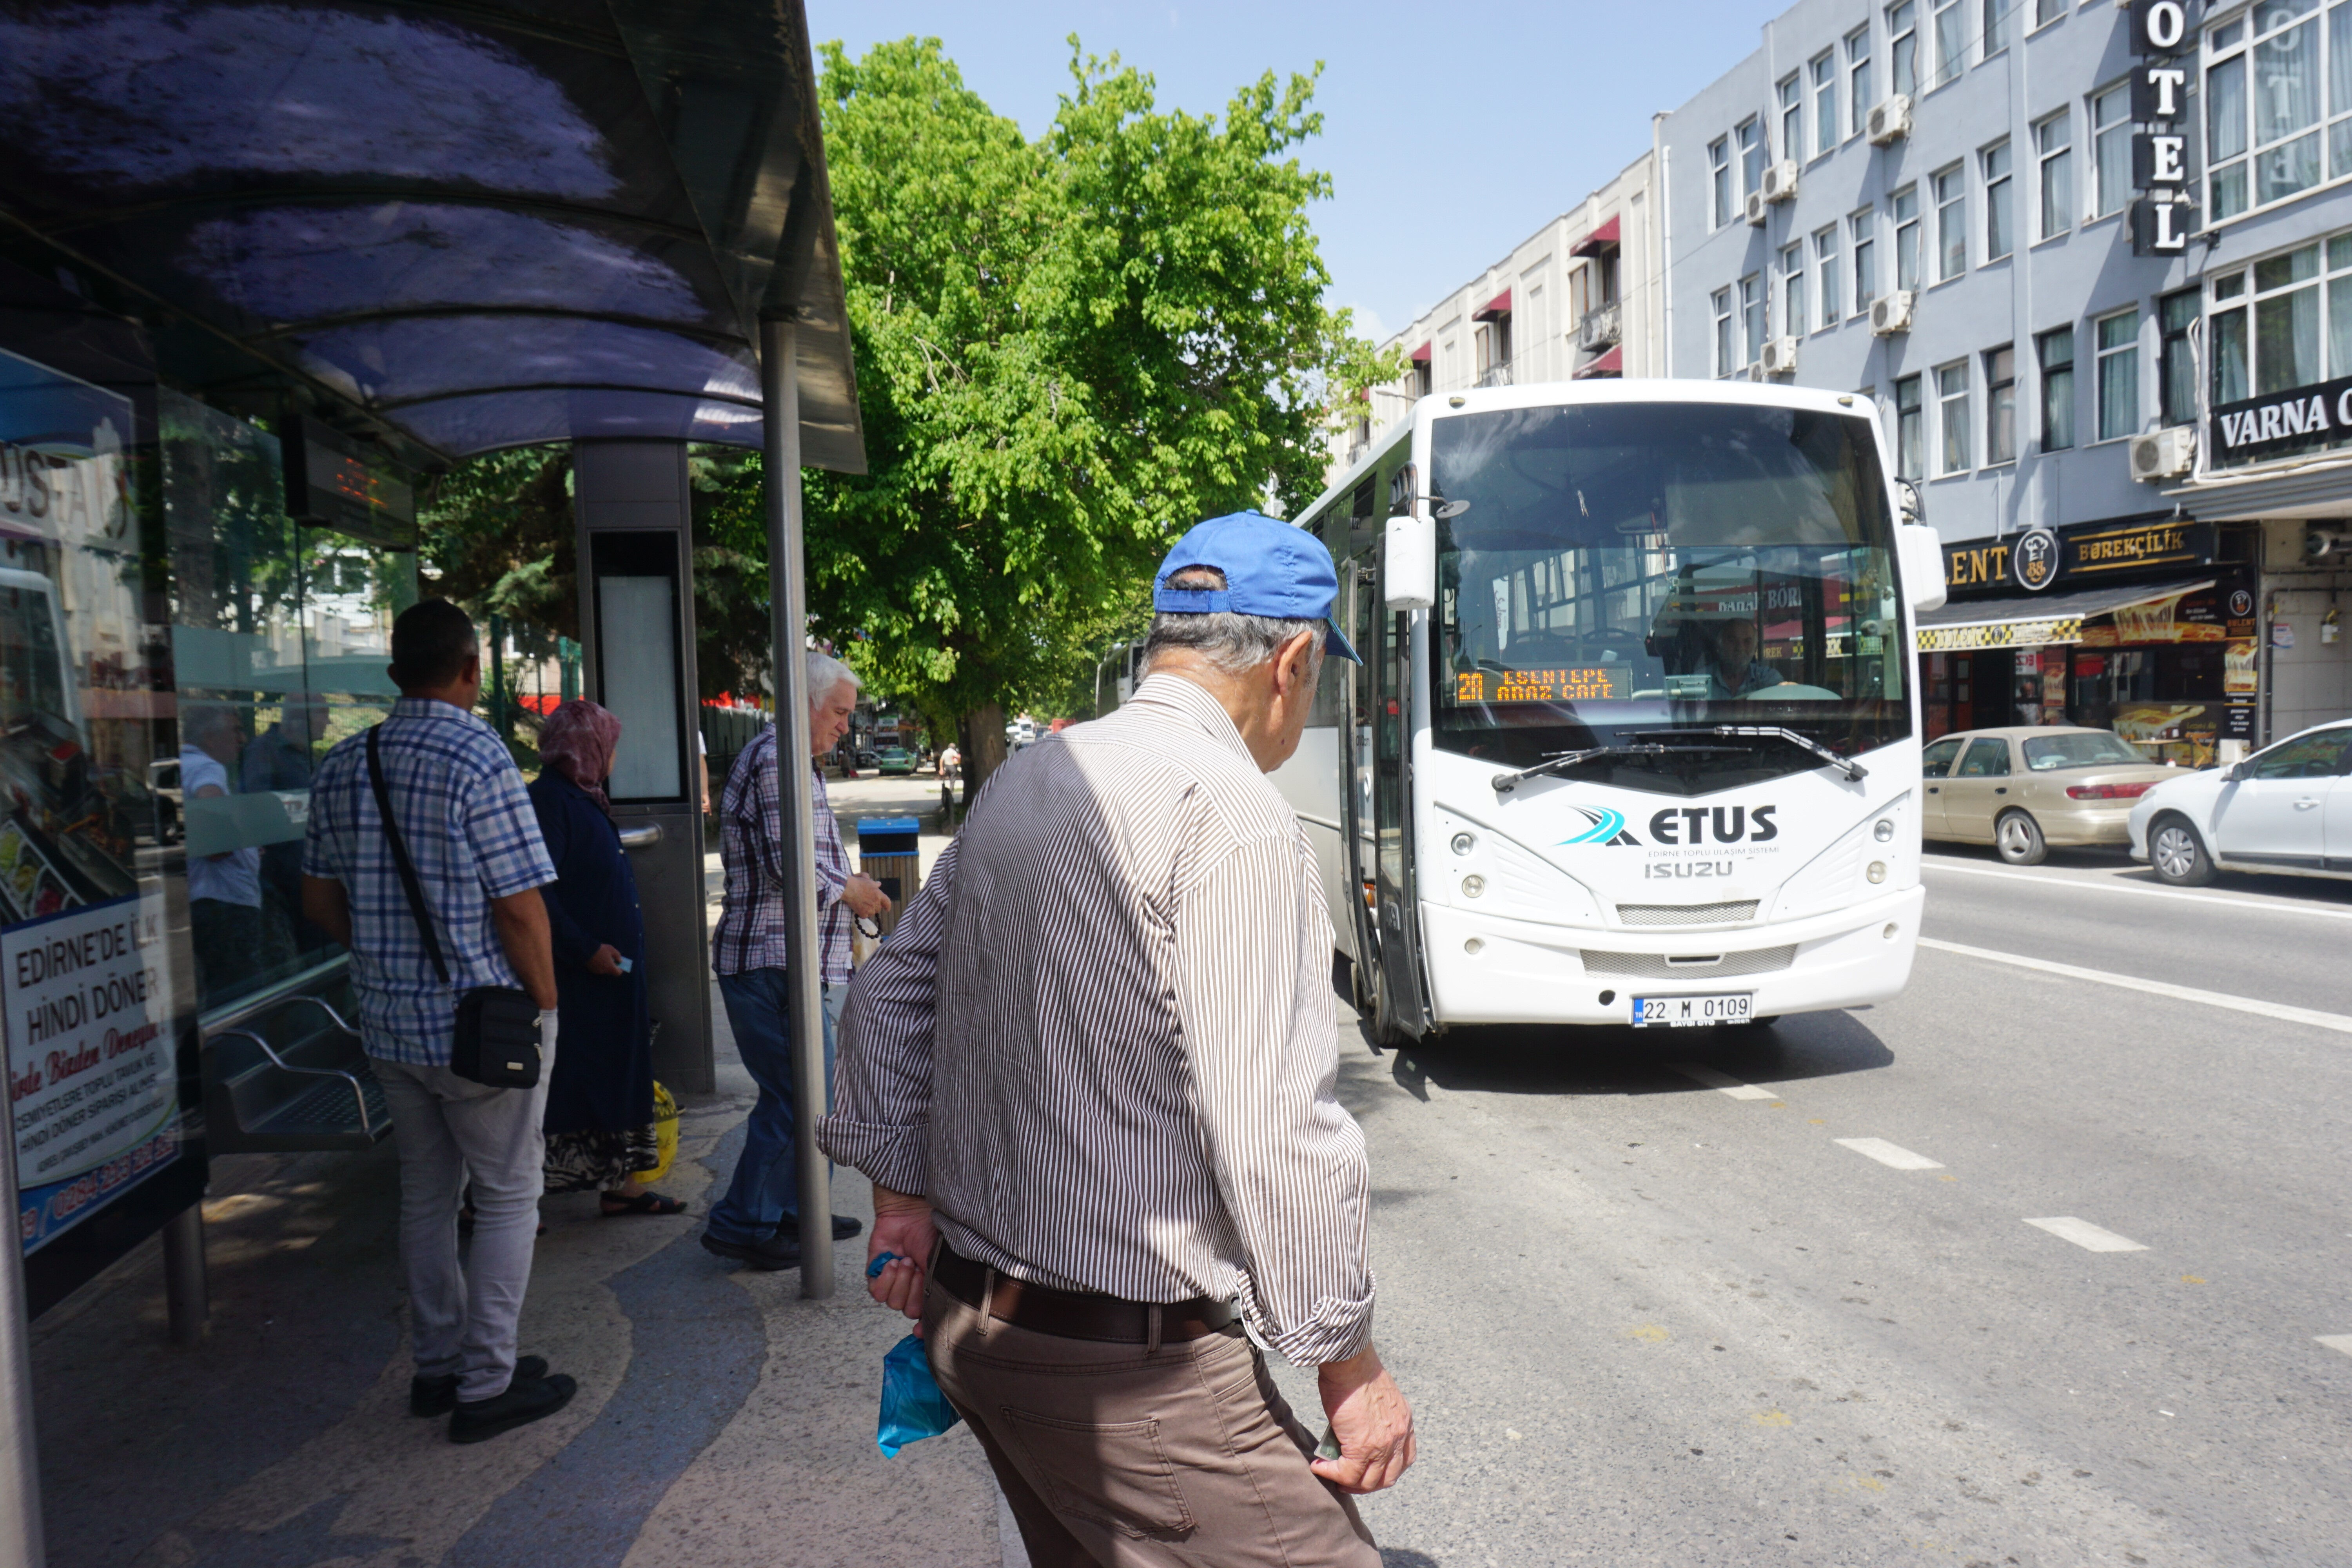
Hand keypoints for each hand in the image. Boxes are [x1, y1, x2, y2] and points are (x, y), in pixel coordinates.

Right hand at [588, 944, 624, 975]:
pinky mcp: (592, 970)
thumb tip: (620, 960)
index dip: (619, 969)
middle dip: (612, 966)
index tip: (618, 964)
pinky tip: (597, 959)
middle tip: (611, 959)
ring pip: (604, 970)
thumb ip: (617, 955)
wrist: (587, 950)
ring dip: (605, 966)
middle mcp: (604, 971)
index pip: (618, 973)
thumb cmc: (601, 950)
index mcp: (610, 967)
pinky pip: (598, 969)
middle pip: (610, 971)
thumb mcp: (611, 950)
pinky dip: (599, 965)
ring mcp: (597, 971)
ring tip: (603, 958)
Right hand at [842, 873, 894, 919]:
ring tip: (862, 905)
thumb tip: (879, 884)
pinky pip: (865, 916)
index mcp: (879, 894)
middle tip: (868, 903)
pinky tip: (858, 908)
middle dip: (874, 907)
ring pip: (871, 913)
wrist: (849, 889)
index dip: (887, 906)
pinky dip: (862, 913)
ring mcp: (870, 909)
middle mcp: (876, 902)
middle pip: (878, 909)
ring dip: (868, 911)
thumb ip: (874, 883)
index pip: (887, 902)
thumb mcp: (868, 881)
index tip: (887, 909)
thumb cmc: (858, 883)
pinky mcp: (863, 913)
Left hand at [866, 1184, 936, 1327]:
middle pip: (909, 1311)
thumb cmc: (929, 1233)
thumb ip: (939, 1289)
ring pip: (892, 1302)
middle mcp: (910, 1289)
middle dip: (915, 1290)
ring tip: (906, 1261)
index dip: (922, 1327)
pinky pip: (876, 1291)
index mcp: (928, 1288)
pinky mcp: (875, 1275)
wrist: (910, 1213)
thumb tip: (937, 1316)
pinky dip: (886, 1277)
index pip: (924, 1318)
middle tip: (919, 1268)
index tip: (919, 1330)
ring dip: (901, 1281)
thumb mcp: (941, 1263)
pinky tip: (893, 1262)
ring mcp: (892, 1283)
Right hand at [1312, 1343, 1415, 1494]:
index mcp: (1404, 1422)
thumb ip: (1375, 1418)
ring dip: (1348, 1483)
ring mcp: (1382, 1445)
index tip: (1371, 1471)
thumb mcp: (1378, 1398)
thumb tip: (1356, 1431)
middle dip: (1367, 1484)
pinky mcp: (1361, 1448)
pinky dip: (1331, 1474)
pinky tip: (1319, 1467)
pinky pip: (1346, 1474)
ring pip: (1367, 1482)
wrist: (1350, 1362)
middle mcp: (1399, 1437)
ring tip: (1332, 1475)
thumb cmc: (1357, 1370)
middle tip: (1349, 1481)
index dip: (1388, 1471)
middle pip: (1388, 1478)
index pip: (1406, 1459)